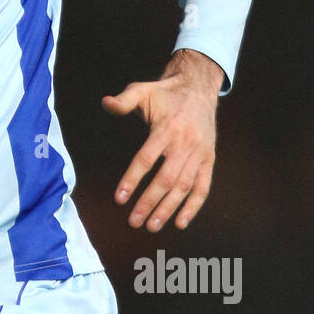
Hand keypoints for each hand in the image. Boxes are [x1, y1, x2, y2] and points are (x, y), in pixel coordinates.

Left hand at [101, 50, 222, 231]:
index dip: (132, 179)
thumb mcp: (142, 90)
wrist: (198, 87)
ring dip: (168, 208)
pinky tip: (181, 223)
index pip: (146, 159)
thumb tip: (105, 103)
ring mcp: (199, 153)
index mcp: (166, 128)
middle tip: (134, 221)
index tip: (119, 198)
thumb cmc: (165, 93)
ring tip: (152, 225)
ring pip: (184, 186)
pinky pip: (203, 186)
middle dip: (149, 202)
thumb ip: (124, 100)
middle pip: (166, 178)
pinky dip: (194, 206)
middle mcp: (184, 143)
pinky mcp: (209, 159)